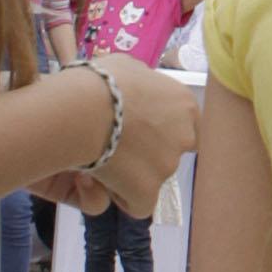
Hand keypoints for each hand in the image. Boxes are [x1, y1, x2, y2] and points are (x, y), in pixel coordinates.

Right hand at [29, 55, 196, 217]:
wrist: (80, 110)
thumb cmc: (100, 83)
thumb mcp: (128, 68)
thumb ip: (145, 82)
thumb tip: (141, 84)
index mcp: (184, 104)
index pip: (191, 124)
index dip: (166, 130)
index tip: (143, 131)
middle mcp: (184, 135)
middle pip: (175, 152)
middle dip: (154, 153)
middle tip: (123, 147)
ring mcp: (168, 165)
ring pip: (155, 178)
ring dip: (135, 174)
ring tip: (105, 160)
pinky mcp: (148, 190)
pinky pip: (140, 204)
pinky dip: (124, 198)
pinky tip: (105, 181)